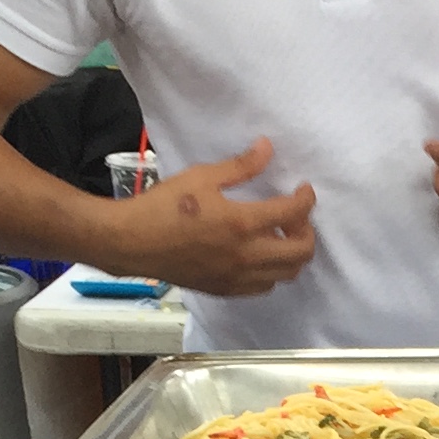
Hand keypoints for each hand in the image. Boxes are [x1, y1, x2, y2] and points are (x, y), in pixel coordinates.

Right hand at [103, 136, 317, 295]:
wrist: (132, 242)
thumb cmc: (163, 206)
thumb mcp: (201, 177)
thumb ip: (240, 166)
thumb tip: (267, 148)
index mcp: (242, 224)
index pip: (293, 213)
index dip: (306, 199)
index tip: (303, 190)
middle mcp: (246, 256)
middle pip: (301, 253)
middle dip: (307, 231)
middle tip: (293, 216)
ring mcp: (237, 278)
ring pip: (286, 274)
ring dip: (292, 254)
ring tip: (279, 234)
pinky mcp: (226, 289)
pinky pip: (264, 286)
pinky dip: (273, 271)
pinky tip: (260, 254)